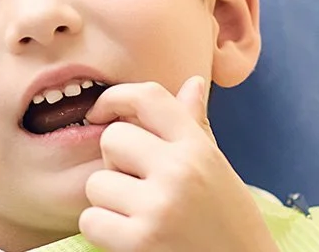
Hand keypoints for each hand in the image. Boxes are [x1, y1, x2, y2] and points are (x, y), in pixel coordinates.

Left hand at [78, 77, 277, 251]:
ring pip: (96, 182)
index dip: (115, 97)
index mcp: (199, 148)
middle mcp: (180, 170)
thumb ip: (195, 129)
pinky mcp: (140, 241)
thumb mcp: (218, 171)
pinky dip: (103, 232)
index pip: (149, 97)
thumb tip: (191, 83)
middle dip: (116, 164)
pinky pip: (90, 220)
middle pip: (112, 138)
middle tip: (140, 189)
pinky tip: (130, 238)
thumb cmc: (228, 224)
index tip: (101, 112)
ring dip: (109, 203)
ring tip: (140, 217)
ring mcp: (159, 205)